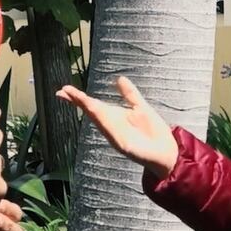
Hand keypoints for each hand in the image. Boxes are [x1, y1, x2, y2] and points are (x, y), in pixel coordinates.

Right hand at [56, 77, 177, 177]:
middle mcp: (111, 126)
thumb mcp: (141, 107)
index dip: (79, 97)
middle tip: (63, 92)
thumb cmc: (153, 132)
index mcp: (114, 117)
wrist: (167, 151)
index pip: (93, 105)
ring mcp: (116, 136)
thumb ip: (130, 94)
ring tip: (78, 98)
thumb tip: (119, 78)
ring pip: (99, 121)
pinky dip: (104, 123)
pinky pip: (112, 132)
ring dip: (89, 109)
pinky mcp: (124, 145)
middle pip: (92, 112)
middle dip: (78, 102)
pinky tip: (97, 113)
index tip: (65, 89)